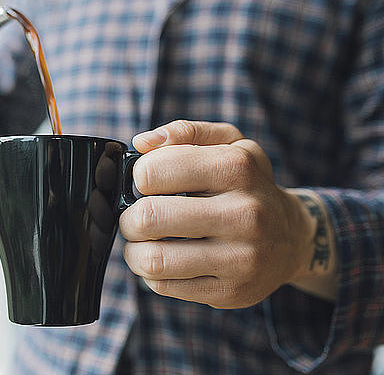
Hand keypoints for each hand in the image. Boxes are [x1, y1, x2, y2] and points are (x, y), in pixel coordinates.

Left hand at [119, 120, 336, 308]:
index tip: (148, 183)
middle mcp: (243, 213)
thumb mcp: (230, 143)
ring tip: (146, 241)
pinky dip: (153, 273)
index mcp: (236, 168)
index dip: (139, 177)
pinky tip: (166, 259)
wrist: (294, 238)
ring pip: (152, 260)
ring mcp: (239, 258)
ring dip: (135, 250)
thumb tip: (142, 142)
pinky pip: (164, 286)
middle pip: (147, 218)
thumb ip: (185, 132)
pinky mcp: (229, 291)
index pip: (152, 172)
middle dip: (130, 217)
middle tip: (138, 216)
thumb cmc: (250, 185)